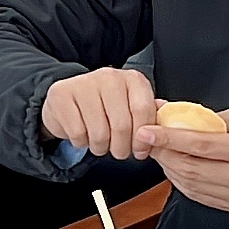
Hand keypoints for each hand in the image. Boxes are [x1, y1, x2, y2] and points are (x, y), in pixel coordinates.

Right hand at [42, 67, 159, 159]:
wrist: (69, 98)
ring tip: (100, 143)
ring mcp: (84, 84)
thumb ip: (149, 117)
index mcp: (132, 79)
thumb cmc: (104, 105)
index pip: (143, 111)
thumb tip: (166, 129)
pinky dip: (81, 142)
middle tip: (119, 152)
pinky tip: (83, 134)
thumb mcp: (131, 107)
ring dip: (101, 147)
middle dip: (122, 148)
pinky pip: (78, 133)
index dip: (143, 138)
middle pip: (122, 125)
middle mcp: (110, 77)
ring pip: (99, 133)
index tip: (141, 150)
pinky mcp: (62, 96)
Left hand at [138, 108, 228, 213]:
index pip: (200, 144)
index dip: (169, 138)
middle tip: (148, 139)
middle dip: (163, 152)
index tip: (147, 131)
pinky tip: (176, 167)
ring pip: (190, 183)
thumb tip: (172, 115)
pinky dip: (181, 180)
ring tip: (161, 151)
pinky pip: (197, 195)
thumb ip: (208, 119)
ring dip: (169, 166)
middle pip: (191, 166)